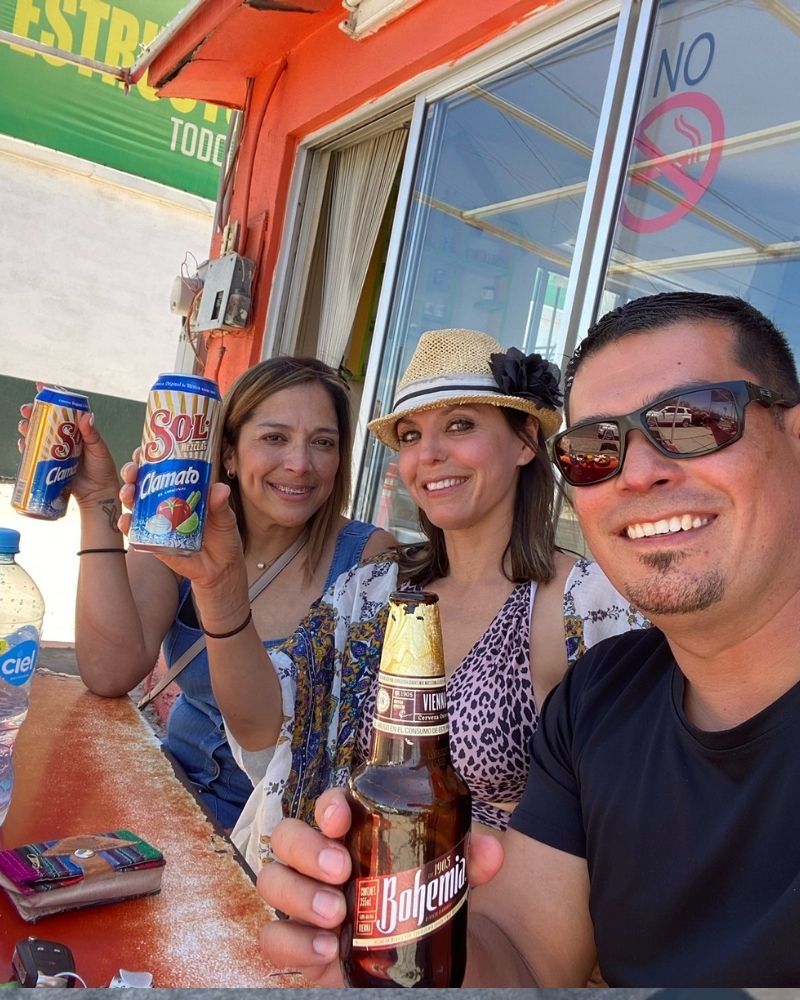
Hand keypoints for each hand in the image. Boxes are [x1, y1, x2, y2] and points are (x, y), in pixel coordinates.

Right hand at [18, 398, 118, 503]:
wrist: (97, 493)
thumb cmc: (102, 468)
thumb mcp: (99, 449)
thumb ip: (92, 434)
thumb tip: (86, 416)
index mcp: (77, 428)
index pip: (64, 407)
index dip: (51, 395)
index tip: (40, 386)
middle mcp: (64, 436)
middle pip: (46, 419)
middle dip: (34, 412)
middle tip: (27, 409)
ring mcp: (55, 449)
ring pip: (37, 434)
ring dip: (28, 428)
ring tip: (24, 425)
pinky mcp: (48, 463)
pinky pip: (34, 452)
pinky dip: (26, 447)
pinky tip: (23, 443)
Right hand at [118, 468, 247, 618]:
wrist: (219, 569)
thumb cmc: (223, 538)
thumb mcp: (225, 519)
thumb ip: (220, 505)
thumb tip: (220, 489)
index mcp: (183, 489)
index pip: (163, 467)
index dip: (150, 457)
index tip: (143, 451)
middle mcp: (166, 501)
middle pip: (143, 481)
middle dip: (132, 473)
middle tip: (132, 472)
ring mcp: (157, 519)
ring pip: (134, 502)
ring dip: (126, 494)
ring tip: (128, 494)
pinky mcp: (152, 539)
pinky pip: (135, 530)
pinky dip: (126, 524)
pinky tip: (125, 521)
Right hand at [257, 787, 504, 986]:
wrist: (420, 957)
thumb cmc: (423, 899)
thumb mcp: (451, 877)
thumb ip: (468, 860)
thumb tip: (490, 850)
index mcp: (353, 833)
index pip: (329, 806)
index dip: (328, 805)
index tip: (342, 818)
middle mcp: (319, 861)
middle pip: (286, 835)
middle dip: (306, 848)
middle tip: (341, 871)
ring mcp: (305, 901)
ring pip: (272, 882)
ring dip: (299, 895)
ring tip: (337, 915)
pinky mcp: (300, 944)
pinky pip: (274, 938)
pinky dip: (295, 943)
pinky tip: (328, 949)